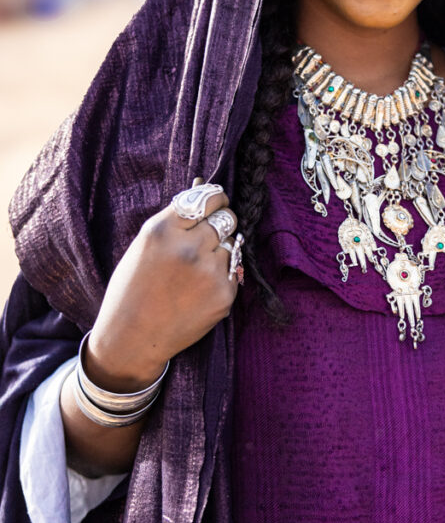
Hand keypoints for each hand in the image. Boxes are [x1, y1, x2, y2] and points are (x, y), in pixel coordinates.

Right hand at [85, 184, 240, 391]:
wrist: (132, 337)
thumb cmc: (134, 287)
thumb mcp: (145, 244)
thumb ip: (175, 217)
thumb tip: (202, 185)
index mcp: (163, 229)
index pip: (207, 198)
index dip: (216, 199)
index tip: (216, 203)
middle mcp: (188, 247)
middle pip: (226, 218)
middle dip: (222, 222)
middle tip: (211, 233)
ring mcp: (209, 272)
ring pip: (232, 243)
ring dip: (221, 250)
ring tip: (196, 269)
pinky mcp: (224, 294)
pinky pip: (233, 270)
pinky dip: (222, 274)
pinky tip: (200, 288)